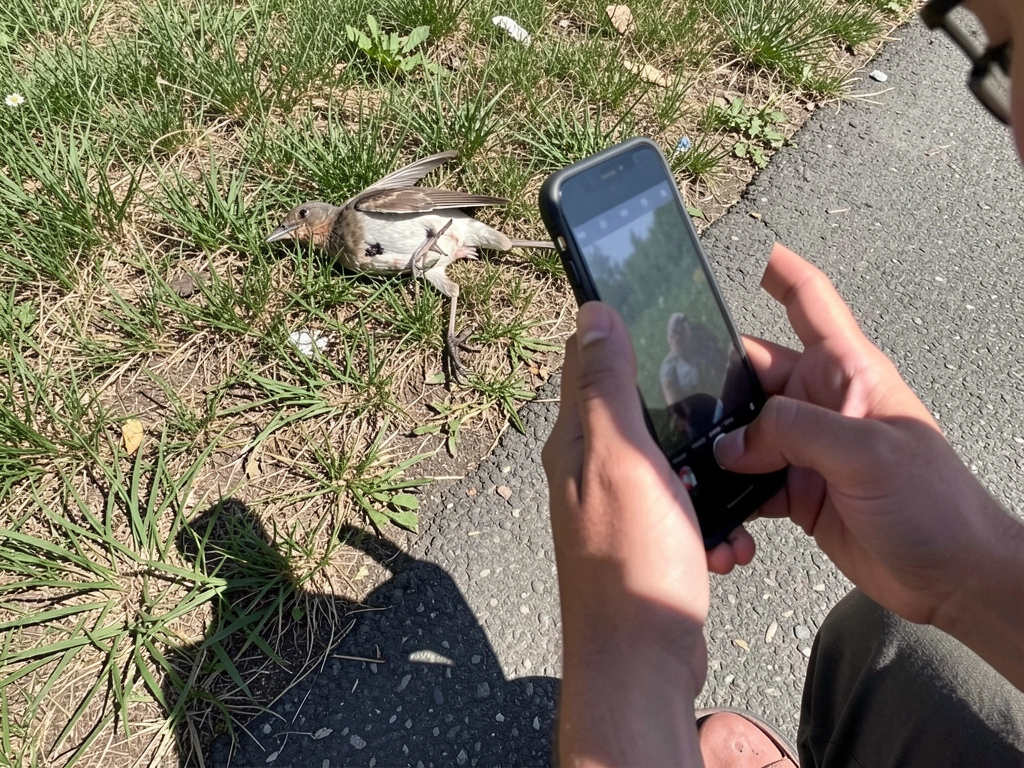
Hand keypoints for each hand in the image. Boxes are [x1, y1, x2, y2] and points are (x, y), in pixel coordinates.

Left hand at [542, 302, 713, 765]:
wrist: (642, 658)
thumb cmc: (630, 558)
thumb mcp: (620, 456)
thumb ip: (606, 386)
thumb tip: (591, 313)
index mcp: (576, 440)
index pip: (587, 361)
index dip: (620, 329)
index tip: (662, 309)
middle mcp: (588, 468)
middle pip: (635, 409)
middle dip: (680, 405)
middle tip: (720, 404)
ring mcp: (617, 505)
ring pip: (669, 461)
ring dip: (704, 468)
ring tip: (728, 488)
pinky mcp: (646, 538)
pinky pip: (685, 507)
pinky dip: (709, 515)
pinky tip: (725, 538)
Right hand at [715, 244, 1015, 625]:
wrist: (952, 574)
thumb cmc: (934, 503)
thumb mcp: (866, 453)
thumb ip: (793, 432)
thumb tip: (731, 442)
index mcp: (847, 371)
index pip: (810, 303)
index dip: (780, 272)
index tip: (748, 254)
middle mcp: (820, 403)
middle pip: (750, 373)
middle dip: (708, 381)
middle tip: (665, 392)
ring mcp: (805, 447)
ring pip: (739, 431)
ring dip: (712, 448)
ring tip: (682, 462)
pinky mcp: (794, 489)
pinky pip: (745, 482)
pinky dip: (726, 496)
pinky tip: (715, 512)